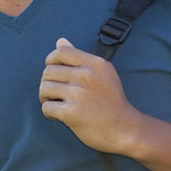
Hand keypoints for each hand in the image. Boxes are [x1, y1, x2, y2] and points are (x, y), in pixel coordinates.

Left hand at [38, 37, 142, 154]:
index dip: (50, 61)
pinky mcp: (72, 112)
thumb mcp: (103, 74)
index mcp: (95, 64)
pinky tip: (59, 116)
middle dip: (48, 83)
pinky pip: (46, 107)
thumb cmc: (112, 102)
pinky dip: (49, 113)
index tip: (54, 72)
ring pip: (44, 88)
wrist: (126, 130)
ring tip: (57, 104)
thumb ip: (80, 57)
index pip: (60, 52)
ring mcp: (78, 94)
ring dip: (46, 98)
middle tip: (56, 94)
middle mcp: (86, 76)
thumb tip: (60, 40)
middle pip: (48, 71)